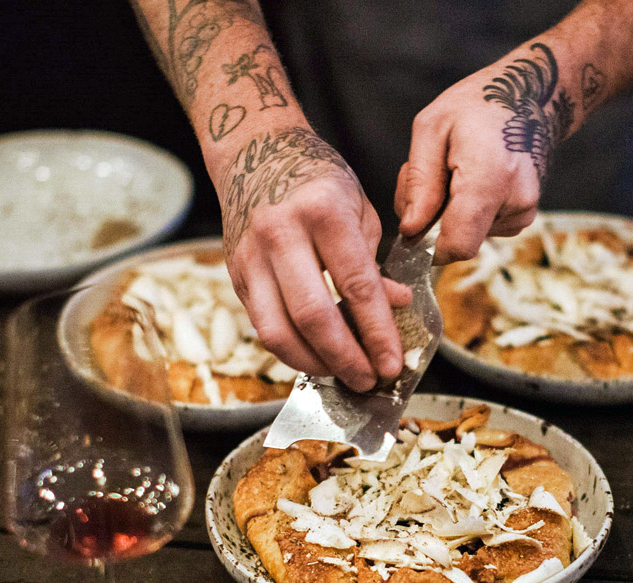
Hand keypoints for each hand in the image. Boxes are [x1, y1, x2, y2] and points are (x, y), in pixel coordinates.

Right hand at [216, 127, 410, 391]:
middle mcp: (281, 235)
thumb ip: (375, 263)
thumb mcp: (359, 208)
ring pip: (279, 331)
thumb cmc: (316, 179)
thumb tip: (396, 307)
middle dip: (346, 357)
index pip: (355, 285)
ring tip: (343, 375)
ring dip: (315, 364)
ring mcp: (252, 257)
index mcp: (322, 212)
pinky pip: (263, 327)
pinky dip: (292, 350)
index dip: (377, 332)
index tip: (393, 362)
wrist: (255, 152)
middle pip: (313, 316)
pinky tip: (316, 358)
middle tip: (370, 380)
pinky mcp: (237, 275)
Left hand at [396, 45, 569, 261]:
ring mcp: (524, 212)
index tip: (413, 224)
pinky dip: (467, 210)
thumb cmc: (478, 105)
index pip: (458, 245)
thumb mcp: (431, 128)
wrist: (529, 96)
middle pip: (458, 240)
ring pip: (468, 235)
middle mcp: (515, 202)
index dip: (428, 245)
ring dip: (449, 211)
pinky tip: (471, 178)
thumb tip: (410, 230)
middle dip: (433, 219)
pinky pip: (482, 227)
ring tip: (455, 169)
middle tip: (433, 175)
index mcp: (491, 178)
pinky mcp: (523, 216)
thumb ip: (419, 183)